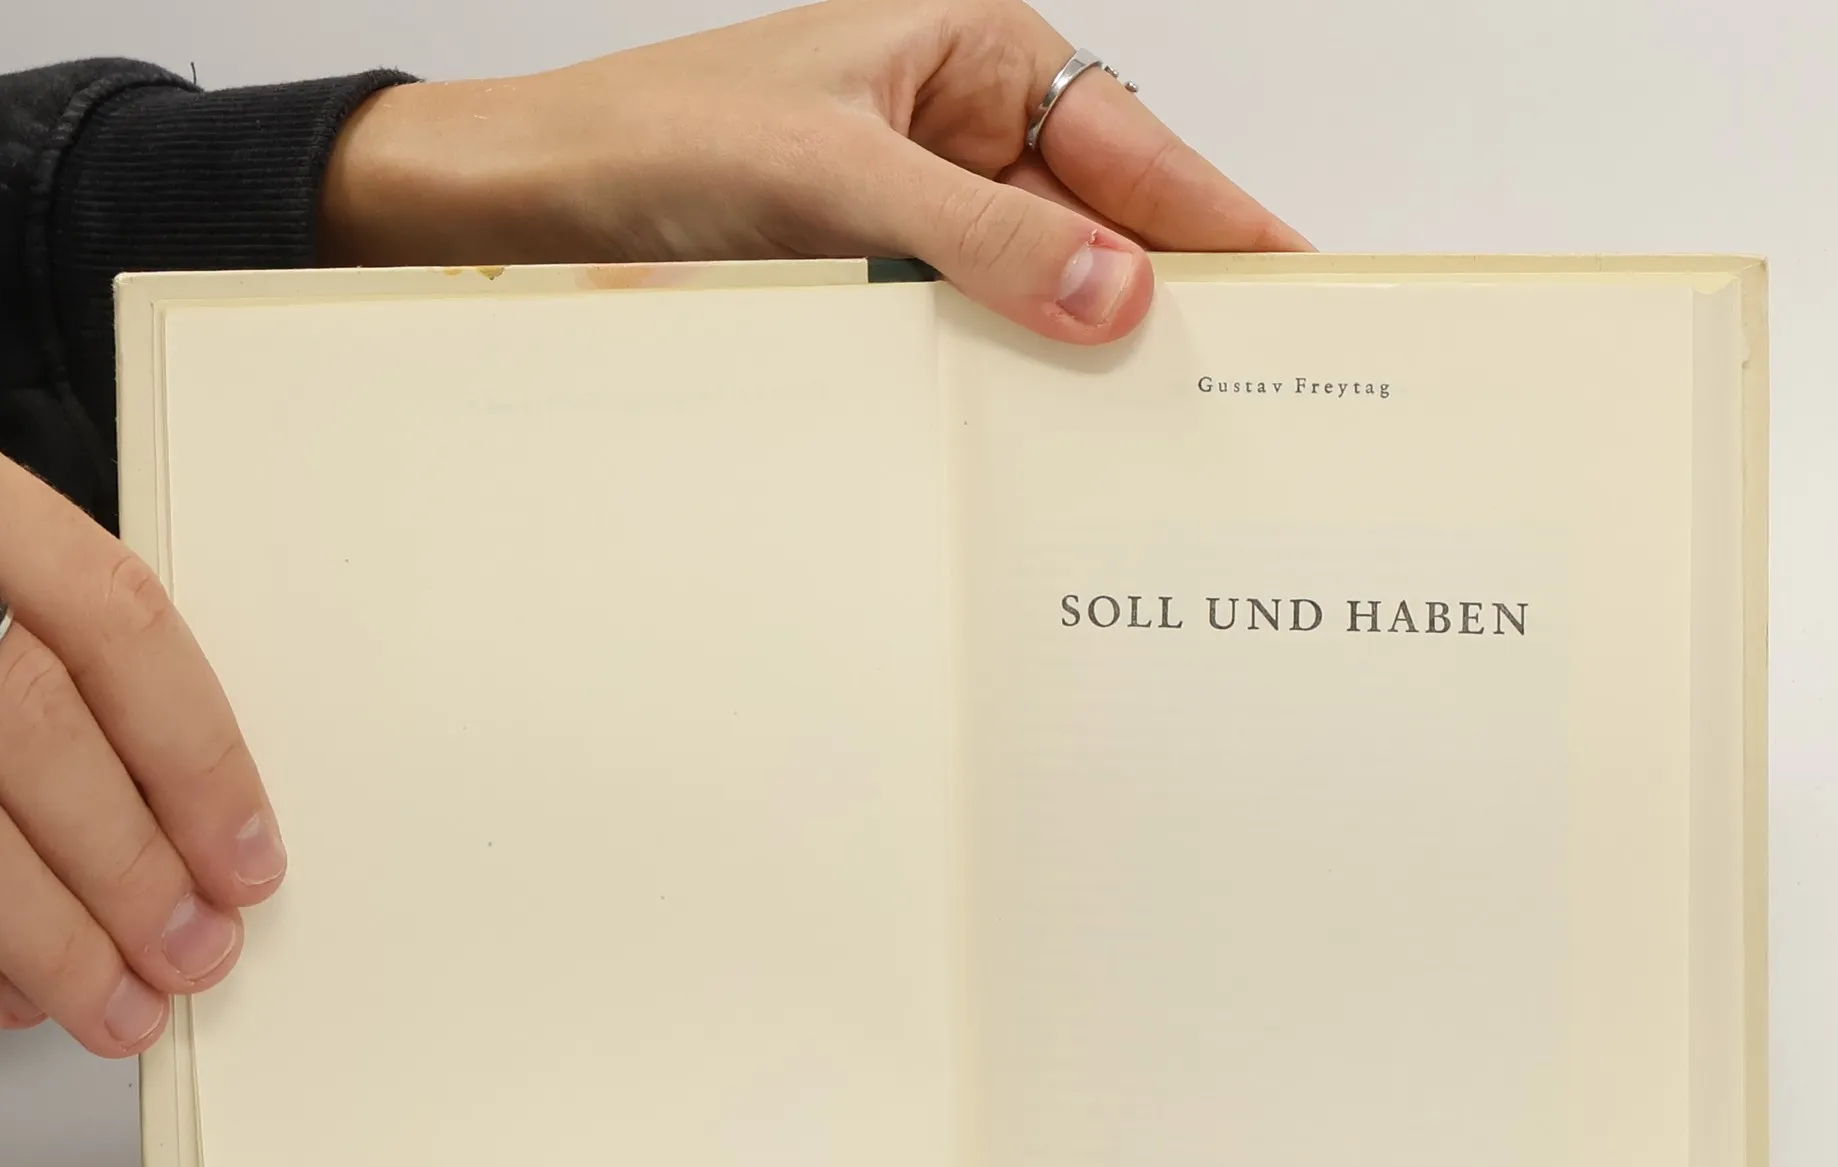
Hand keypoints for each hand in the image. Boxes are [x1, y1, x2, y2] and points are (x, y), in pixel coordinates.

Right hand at [0, 442, 284, 1055]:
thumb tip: (201, 820)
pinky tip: (10, 989)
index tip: (249, 858)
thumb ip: (72, 657)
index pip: (116, 622)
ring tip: (117, 1004)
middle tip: (194, 952)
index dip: (200, 757)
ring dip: (50, 938)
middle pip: (34, 728)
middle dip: (130, 867)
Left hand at [319, 0, 1308, 344]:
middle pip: (1106, 227)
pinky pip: (976, 332)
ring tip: (1157, 438)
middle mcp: (965, 133)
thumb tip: (1116, 294)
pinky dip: (1008, 378)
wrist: (531, 199)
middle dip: (1167, 304)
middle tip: (1244, 395)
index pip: (1136, 149)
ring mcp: (926, 214)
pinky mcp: (883, 281)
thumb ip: (979, 238)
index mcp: (976, 57)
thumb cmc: (660, 136)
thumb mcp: (833, 175)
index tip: (1305, 290)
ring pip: (1044, 292)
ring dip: (1082, 355)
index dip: (1225, 225)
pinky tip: (1041, 434)